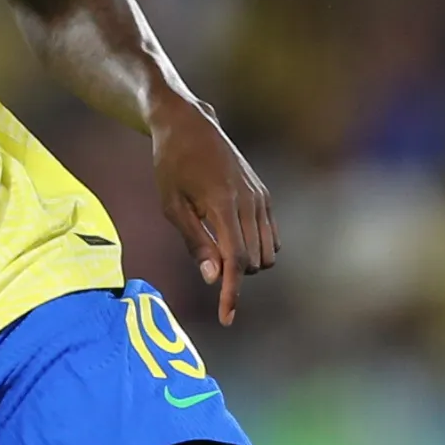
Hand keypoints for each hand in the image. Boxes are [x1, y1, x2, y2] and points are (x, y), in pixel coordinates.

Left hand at [150, 96, 278, 324]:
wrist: (190, 126)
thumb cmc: (172, 166)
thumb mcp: (172, 206)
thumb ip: (196, 242)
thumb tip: (215, 278)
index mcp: (223, 204)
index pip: (237, 260)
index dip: (232, 293)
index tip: (226, 318)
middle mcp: (249, 201)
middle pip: (254, 261)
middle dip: (235, 274)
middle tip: (207, 259)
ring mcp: (261, 197)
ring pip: (268, 253)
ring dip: (247, 263)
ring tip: (218, 246)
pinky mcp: (264, 195)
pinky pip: (272, 237)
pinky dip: (258, 248)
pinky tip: (235, 240)